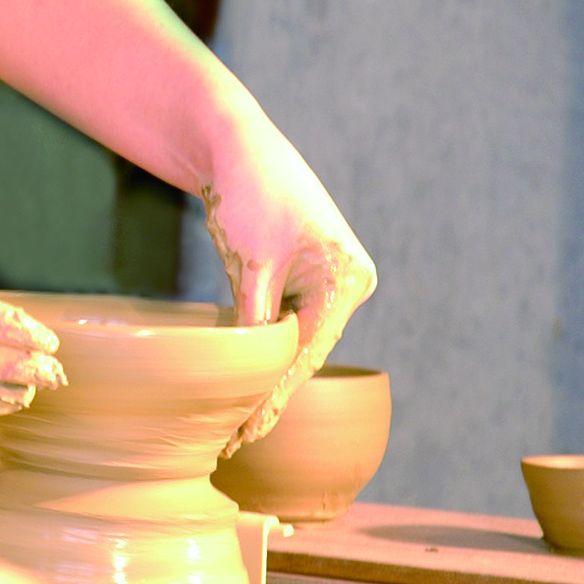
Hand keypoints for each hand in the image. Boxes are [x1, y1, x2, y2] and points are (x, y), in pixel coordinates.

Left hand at [205, 126, 376, 455]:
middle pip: (305, 351)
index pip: (307, 353)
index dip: (275, 396)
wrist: (235, 146)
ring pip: (295, 341)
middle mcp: (348, 283)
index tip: (246, 431)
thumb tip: (251, 378)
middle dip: (272, 393)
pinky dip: (264, 348)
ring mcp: (328, 280)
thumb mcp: (250, 263)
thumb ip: (255, 321)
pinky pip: (286, 322)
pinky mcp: (304, 276)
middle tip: (237, 438)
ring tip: (236, 423)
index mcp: (347, 278)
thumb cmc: (249, 192)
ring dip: (267, 375)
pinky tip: (244, 381)